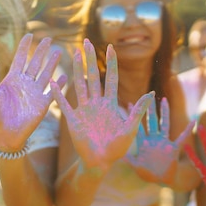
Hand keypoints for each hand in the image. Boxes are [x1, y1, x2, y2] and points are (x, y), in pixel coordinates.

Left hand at [0, 34, 66, 150]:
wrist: (3, 136)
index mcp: (11, 80)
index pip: (20, 58)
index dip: (25, 47)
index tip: (30, 34)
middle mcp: (24, 84)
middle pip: (35, 63)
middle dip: (41, 51)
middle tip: (49, 39)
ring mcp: (34, 94)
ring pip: (45, 74)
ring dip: (52, 64)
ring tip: (59, 52)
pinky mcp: (42, 105)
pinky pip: (53, 92)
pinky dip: (59, 85)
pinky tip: (66, 77)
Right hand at [51, 39, 152, 170]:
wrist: (101, 163)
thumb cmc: (118, 148)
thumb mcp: (131, 128)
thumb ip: (138, 111)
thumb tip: (151, 93)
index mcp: (110, 104)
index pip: (111, 78)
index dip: (111, 63)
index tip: (110, 47)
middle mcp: (96, 103)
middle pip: (93, 76)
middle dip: (90, 59)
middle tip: (86, 42)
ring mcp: (84, 110)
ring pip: (79, 85)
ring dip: (76, 69)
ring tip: (73, 53)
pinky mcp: (73, 120)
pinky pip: (64, 104)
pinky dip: (58, 93)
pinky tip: (54, 81)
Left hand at [126, 97, 193, 183]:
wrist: (162, 180)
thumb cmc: (148, 174)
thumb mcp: (136, 166)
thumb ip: (128, 160)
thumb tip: (117, 153)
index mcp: (144, 143)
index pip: (138, 126)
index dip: (134, 116)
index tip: (129, 103)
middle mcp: (154, 139)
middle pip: (151, 121)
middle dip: (150, 109)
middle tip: (148, 95)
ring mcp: (163, 142)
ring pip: (164, 124)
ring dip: (165, 113)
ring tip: (164, 100)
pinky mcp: (173, 148)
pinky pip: (181, 138)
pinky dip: (187, 130)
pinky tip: (193, 122)